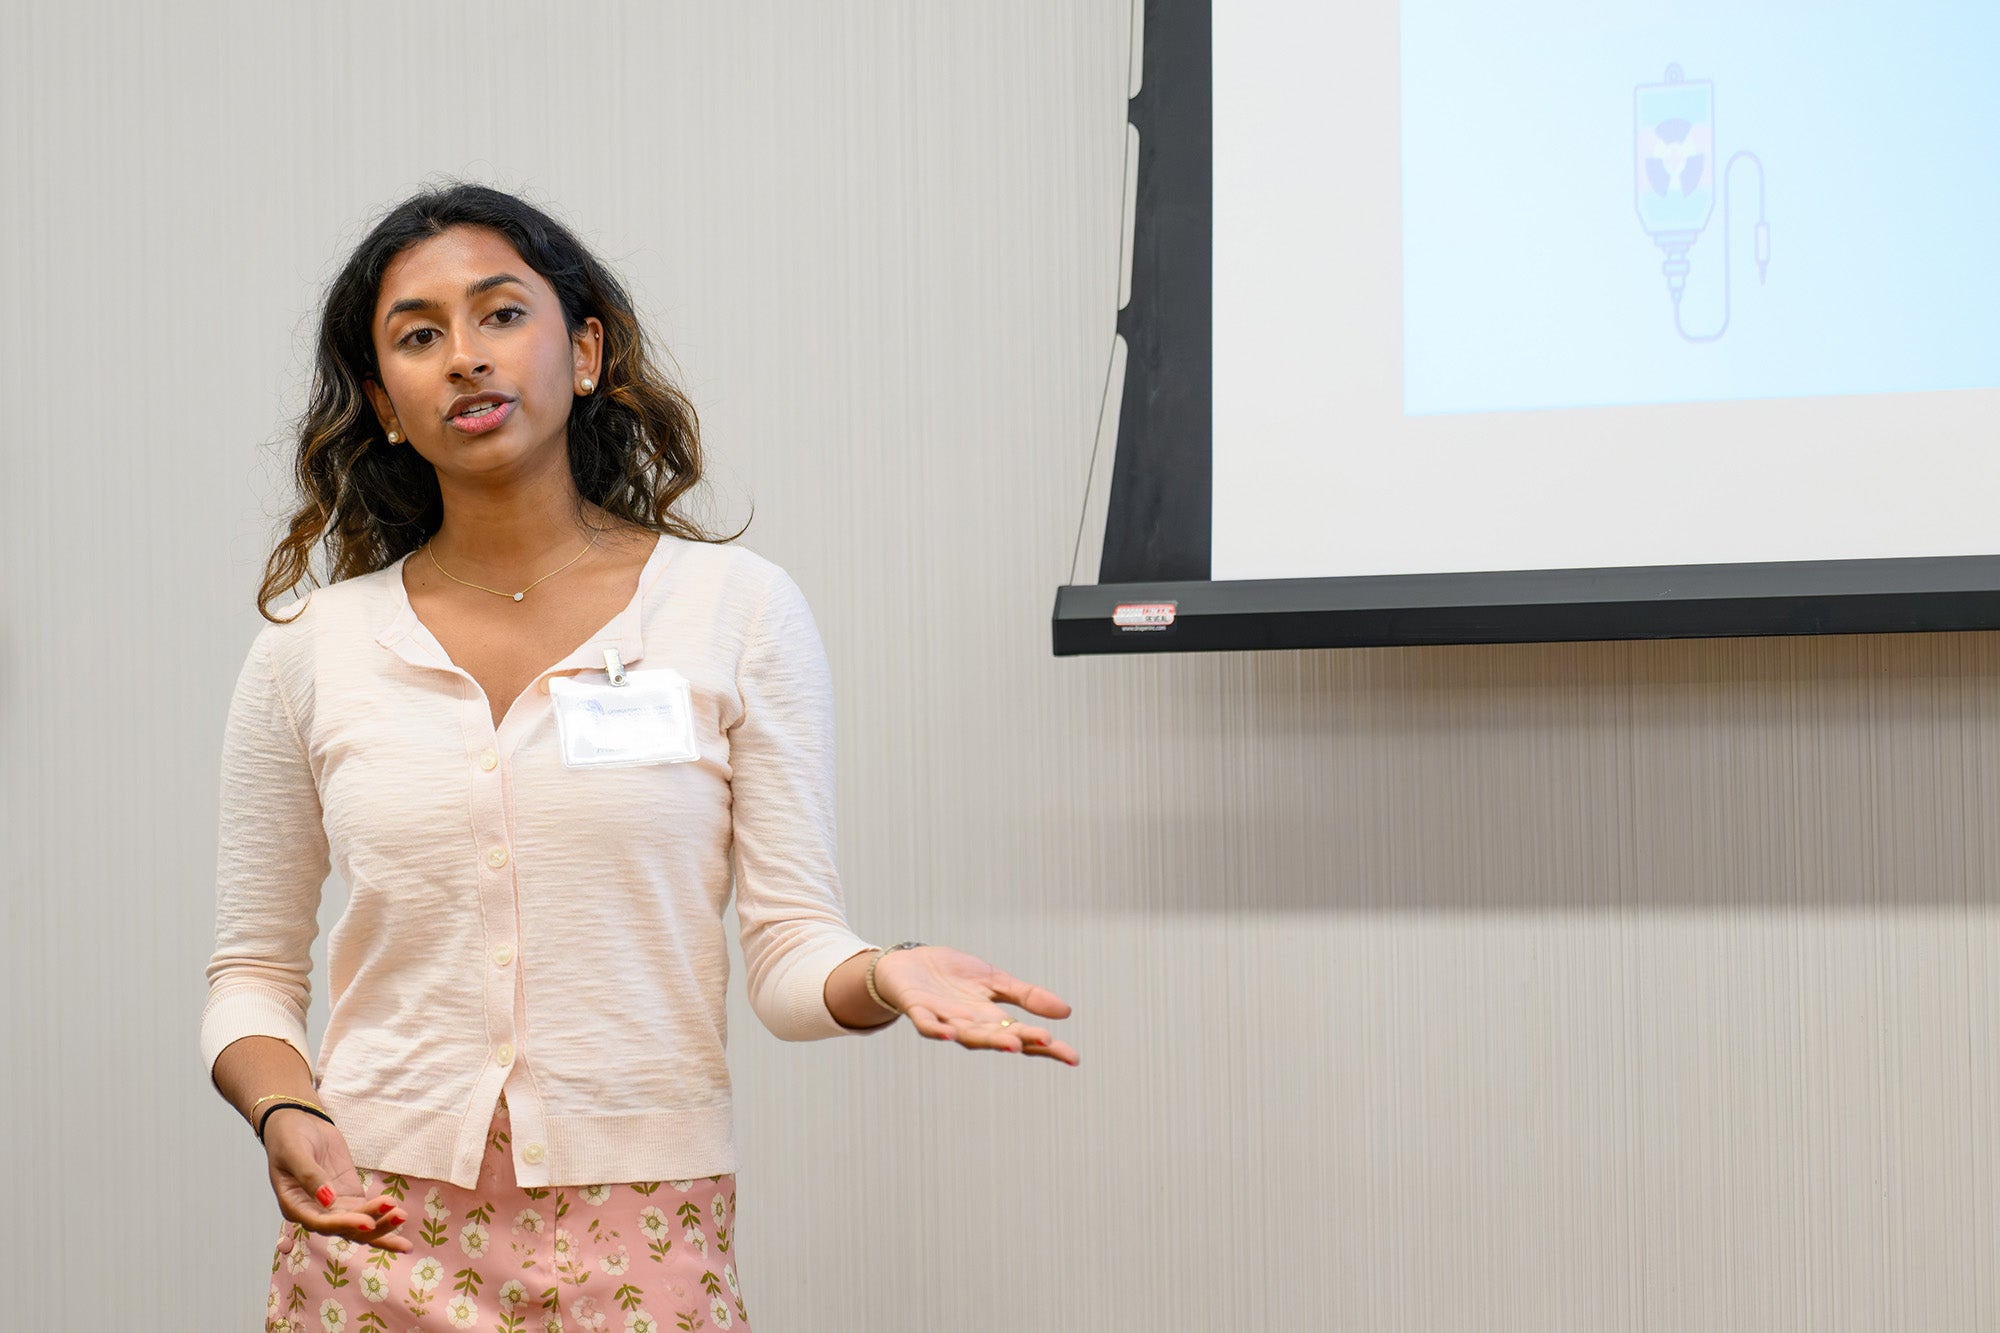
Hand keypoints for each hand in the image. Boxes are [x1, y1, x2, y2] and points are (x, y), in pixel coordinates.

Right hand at [264, 1109, 412, 1253]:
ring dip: (381, 1225)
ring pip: (358, 1225)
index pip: (321, 1223)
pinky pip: (366, 1211)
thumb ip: (309, 1176)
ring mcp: (334, 1205)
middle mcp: (315, 1212)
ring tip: (402, 1216)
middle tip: (397, 1216)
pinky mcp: (348, 1195)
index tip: (367, 1222)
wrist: (299, 1122)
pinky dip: (382, 1216)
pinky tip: (399, 1217)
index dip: (344, 1224)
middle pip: (344, 1229)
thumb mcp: (294, 1152)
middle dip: (372, 1227)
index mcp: (295, 1206)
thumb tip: (327, 1200)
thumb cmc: (288, 1138)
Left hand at [872, 946, 1078, 1064]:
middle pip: (999, 1038)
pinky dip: (938, 1030)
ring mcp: (944, 1019)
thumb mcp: (995, 980)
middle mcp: (970, 1025)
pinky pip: (928, 1024)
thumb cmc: (952, 976)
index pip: (1023, 1036)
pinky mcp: (918, 1009)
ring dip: (988, 1040)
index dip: (1047, 1047)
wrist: (908, 964)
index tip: (1073, 1057)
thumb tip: (1066, 1012)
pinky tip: (950, 1034)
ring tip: (1012, 1043)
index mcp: (991, 1019)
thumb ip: (1026, 996)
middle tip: (1047, 1042)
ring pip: (968, 1035)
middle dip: (1022, 1041)